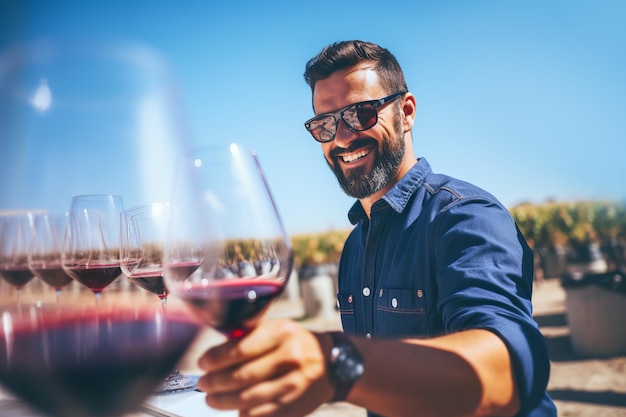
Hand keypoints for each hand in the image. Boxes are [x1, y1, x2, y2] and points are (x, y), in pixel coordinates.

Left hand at [197, 319, 334, 416]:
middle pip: (241, 377)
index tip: (203, 363)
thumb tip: (216, 353)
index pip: (239, 349)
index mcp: (281, 334)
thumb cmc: (295, 344)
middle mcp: (289, 358)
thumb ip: (249, 337)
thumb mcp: (277, 329)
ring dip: (223, 401)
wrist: (333, 364)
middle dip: (214, 382)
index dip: (215, 359)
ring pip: (248, 399)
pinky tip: (236, 408)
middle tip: (203, 383)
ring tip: (212, 398)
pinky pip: (261, 414)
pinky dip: (243, 413)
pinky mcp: (294, 406)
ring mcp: (293, 385)